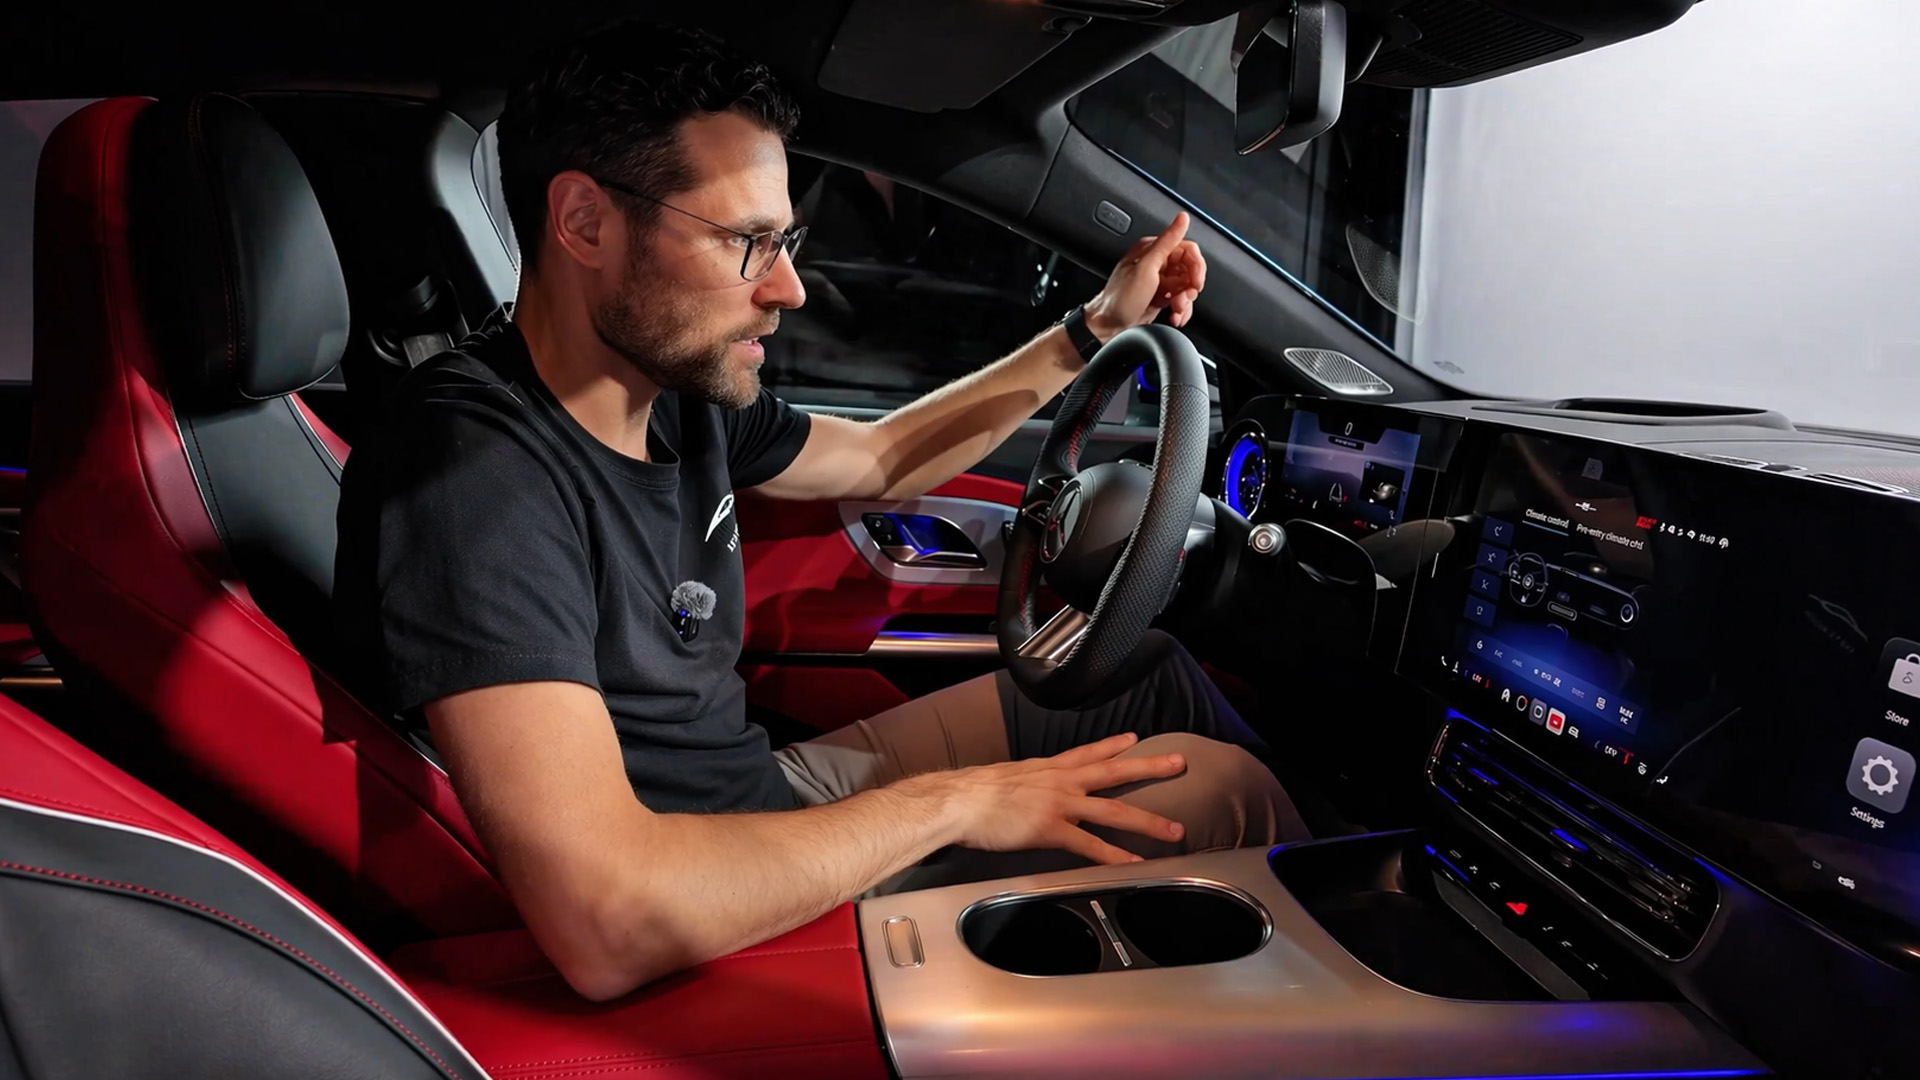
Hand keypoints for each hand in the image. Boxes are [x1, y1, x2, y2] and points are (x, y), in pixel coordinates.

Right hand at [895, 733, 1188, 864]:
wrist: (958, 801)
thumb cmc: (973, 793)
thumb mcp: (1005, 779)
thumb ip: (1026, 785)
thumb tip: (1026, 794)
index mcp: (1048, 768)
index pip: (1088, 752)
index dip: (1113, 744)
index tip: (1135, 738)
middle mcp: (1060, 781)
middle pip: (1114, 771)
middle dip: (1150, 767)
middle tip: (1180, 763)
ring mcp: (1060, 804)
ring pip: (1113, 810)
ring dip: (1148, 820)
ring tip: (1175, 830)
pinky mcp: (1052, 829)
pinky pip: (1091, 845)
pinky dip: (1116, 856)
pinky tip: (1136, 864)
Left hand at [1082, 211, 1208, 342]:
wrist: (1108, 326)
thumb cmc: (1121, 298)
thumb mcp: (1146, 268)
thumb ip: (1167, 242)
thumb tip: (1182, 217)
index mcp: (1153, 250)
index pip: (1188, 249)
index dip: (1196, 266)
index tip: (1195, 283)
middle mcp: (1157, 263)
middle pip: (1190, 270)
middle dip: (1190, 288)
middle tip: (1182, 299)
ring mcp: (1160, 281)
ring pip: (1187, 287)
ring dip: (1185, 301)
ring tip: (1175, 309)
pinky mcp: (1161, 297)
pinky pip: (1181, 300)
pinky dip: (1182, 310)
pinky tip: (1175, 316)